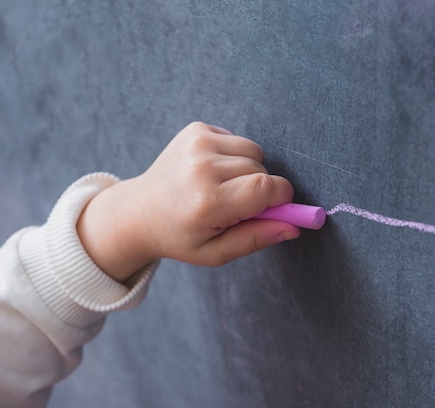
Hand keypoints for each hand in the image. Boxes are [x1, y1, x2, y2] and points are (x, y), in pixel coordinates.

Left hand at [77, 122, 299, 280]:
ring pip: (253, 151)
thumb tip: (295, 226)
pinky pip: (236, 140)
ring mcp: (197, 143)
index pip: (267, 188)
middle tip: (236, 206)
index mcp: (207, 202)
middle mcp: (202, 167)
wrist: (139, 211)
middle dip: (261, 188)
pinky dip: (233, 156)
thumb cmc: (180, 236)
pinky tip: (211, 172)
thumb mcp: (216, 253)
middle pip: (262, 169)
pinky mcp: (196, 129)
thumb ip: (257, 238)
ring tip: (223, 188)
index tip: (277, 207)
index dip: (281, 198)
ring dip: (248, 169)